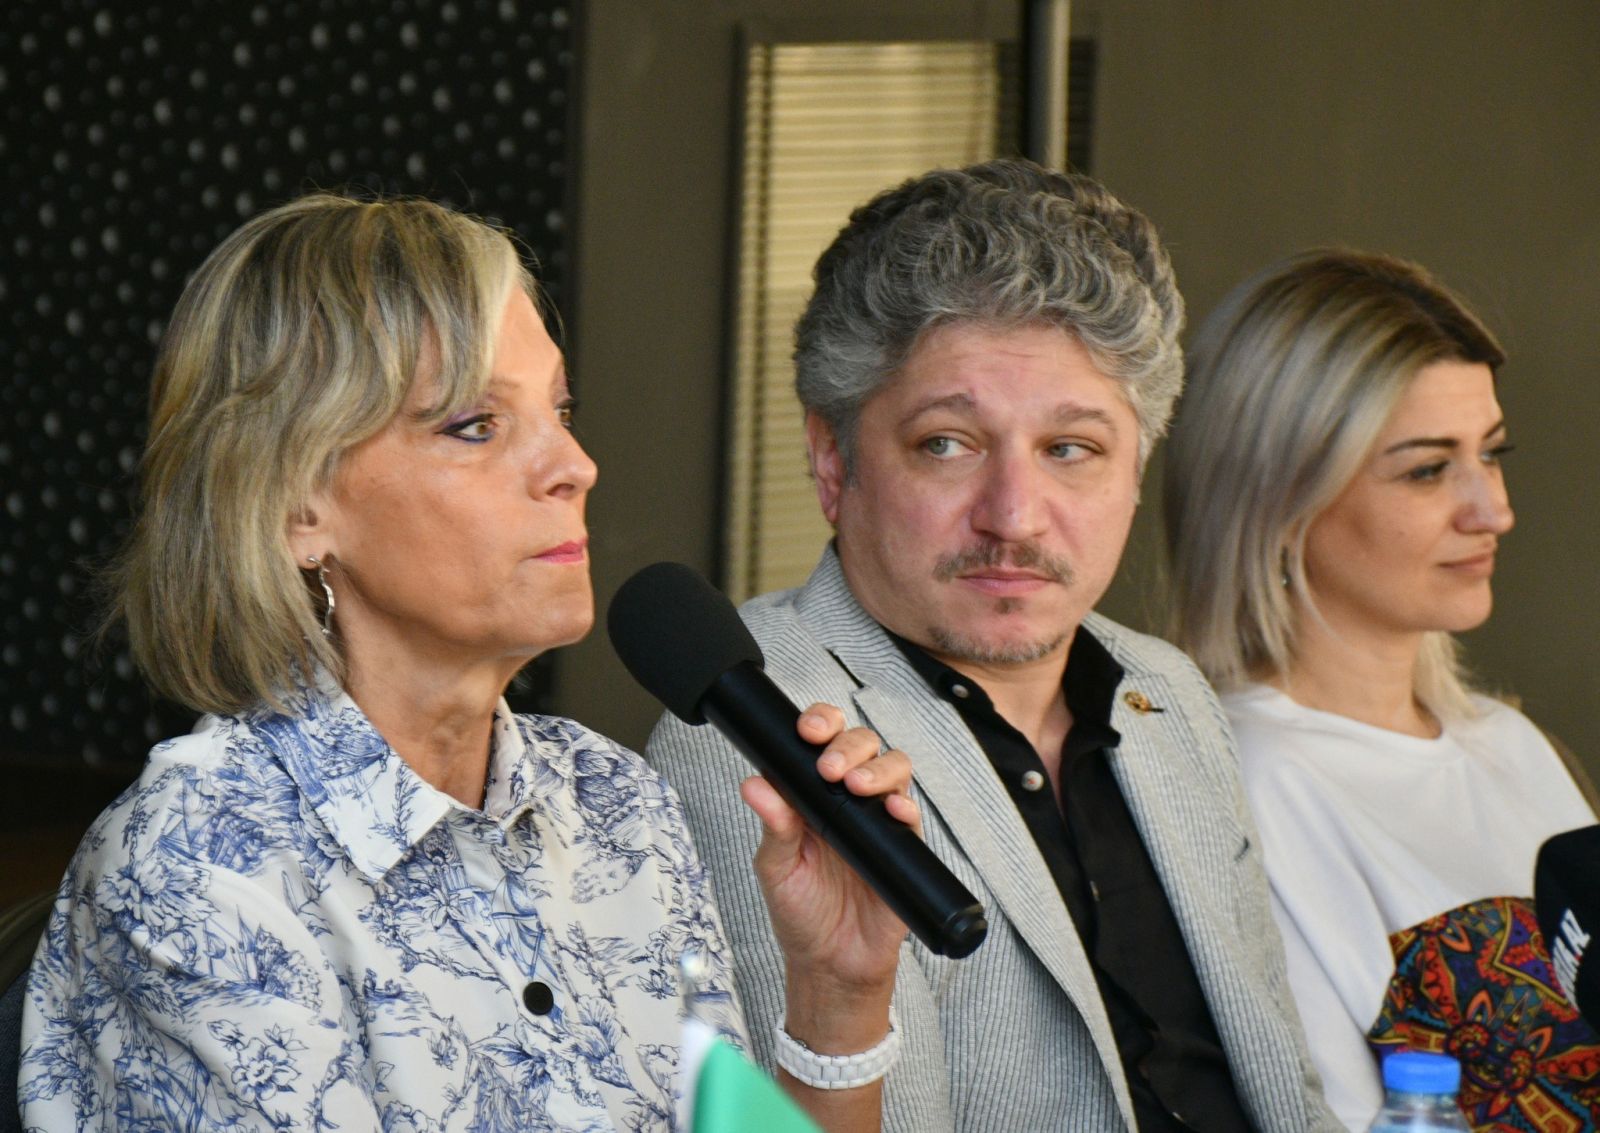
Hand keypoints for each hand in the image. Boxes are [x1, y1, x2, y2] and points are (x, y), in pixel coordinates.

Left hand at [741, 703, 918, 1052]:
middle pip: (863, 746)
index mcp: (814, 794)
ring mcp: (878, 820)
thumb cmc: (800, 913)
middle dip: (848, 745)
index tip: (807, 731)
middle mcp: (850, 799)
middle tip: (829, 768)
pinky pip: (911, 817)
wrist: (831, 963)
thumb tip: (754, 784)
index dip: (821, 724)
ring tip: (857, 786)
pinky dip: (905, 806)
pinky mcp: (903, 847)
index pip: (823, 742)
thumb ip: (773, 825)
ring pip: (893, 770)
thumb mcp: (777, 868)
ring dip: (878, 769)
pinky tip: (892, 810)